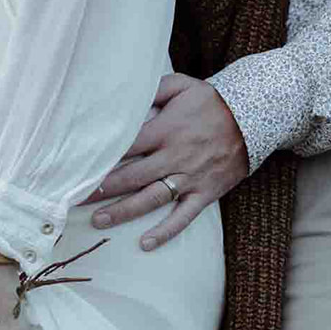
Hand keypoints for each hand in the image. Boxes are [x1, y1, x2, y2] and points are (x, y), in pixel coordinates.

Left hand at [86, 73, 248, 250]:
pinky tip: (146, 244)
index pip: (126, 146)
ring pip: (151, 199)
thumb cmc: (212, 101)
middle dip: (102, 188)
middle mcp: (174, 156)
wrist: (255, 117)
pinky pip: (183, 217)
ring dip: (123, 212)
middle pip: (131, 176)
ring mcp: (190, 178)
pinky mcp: (204, 193)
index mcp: (165, 129)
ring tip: (98, 221)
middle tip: (76, 198)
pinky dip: (166, 232)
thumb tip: (124, 95)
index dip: (101, 158)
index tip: (78, 167)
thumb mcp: (182, 85)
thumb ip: (153, 90)